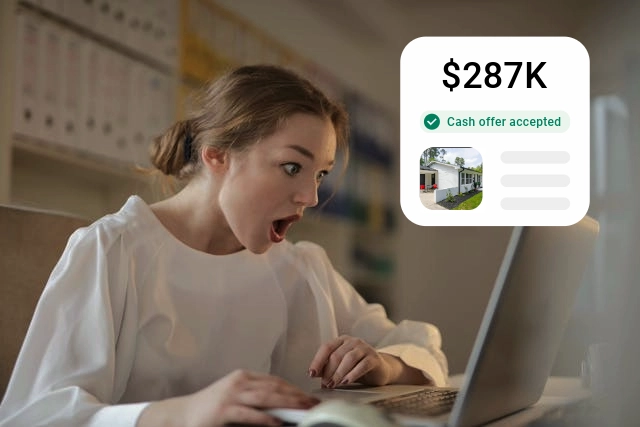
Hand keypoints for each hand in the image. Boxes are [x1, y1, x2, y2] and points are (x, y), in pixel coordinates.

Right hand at [137, 369, 318, 426]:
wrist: (181, 415)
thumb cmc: (209, 409)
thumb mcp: (235, 398)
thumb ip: (256, 400)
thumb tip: (281, 409)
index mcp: (243, 377)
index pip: (275, 381)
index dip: (294, 389)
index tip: (309, 397)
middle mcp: (239, 382)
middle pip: (275, 387)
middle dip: (297, 396)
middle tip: (314, 404)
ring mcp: (231, 394)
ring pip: (267, 397)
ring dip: (289, 404)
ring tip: (304, 411)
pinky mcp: (224, 410)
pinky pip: (251, 414)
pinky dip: (267, 418)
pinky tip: (279, 422)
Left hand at [308, 335, 397, 387]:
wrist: (380, 369)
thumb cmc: (358, 367)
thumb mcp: (341, 366)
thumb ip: (328, 368)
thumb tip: (314, 374)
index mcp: (342, 341)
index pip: (326, 347)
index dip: (318, 360)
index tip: (312, 373)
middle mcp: (353, 341)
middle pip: (337, 355)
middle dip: (329, 371)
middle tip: (325, 384)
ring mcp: (364, 348)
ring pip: (348, 359)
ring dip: (339, 373)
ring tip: (334, 384)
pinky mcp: (374, 358)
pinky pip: (362, 365)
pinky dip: (352, 374)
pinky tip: (346, 382)